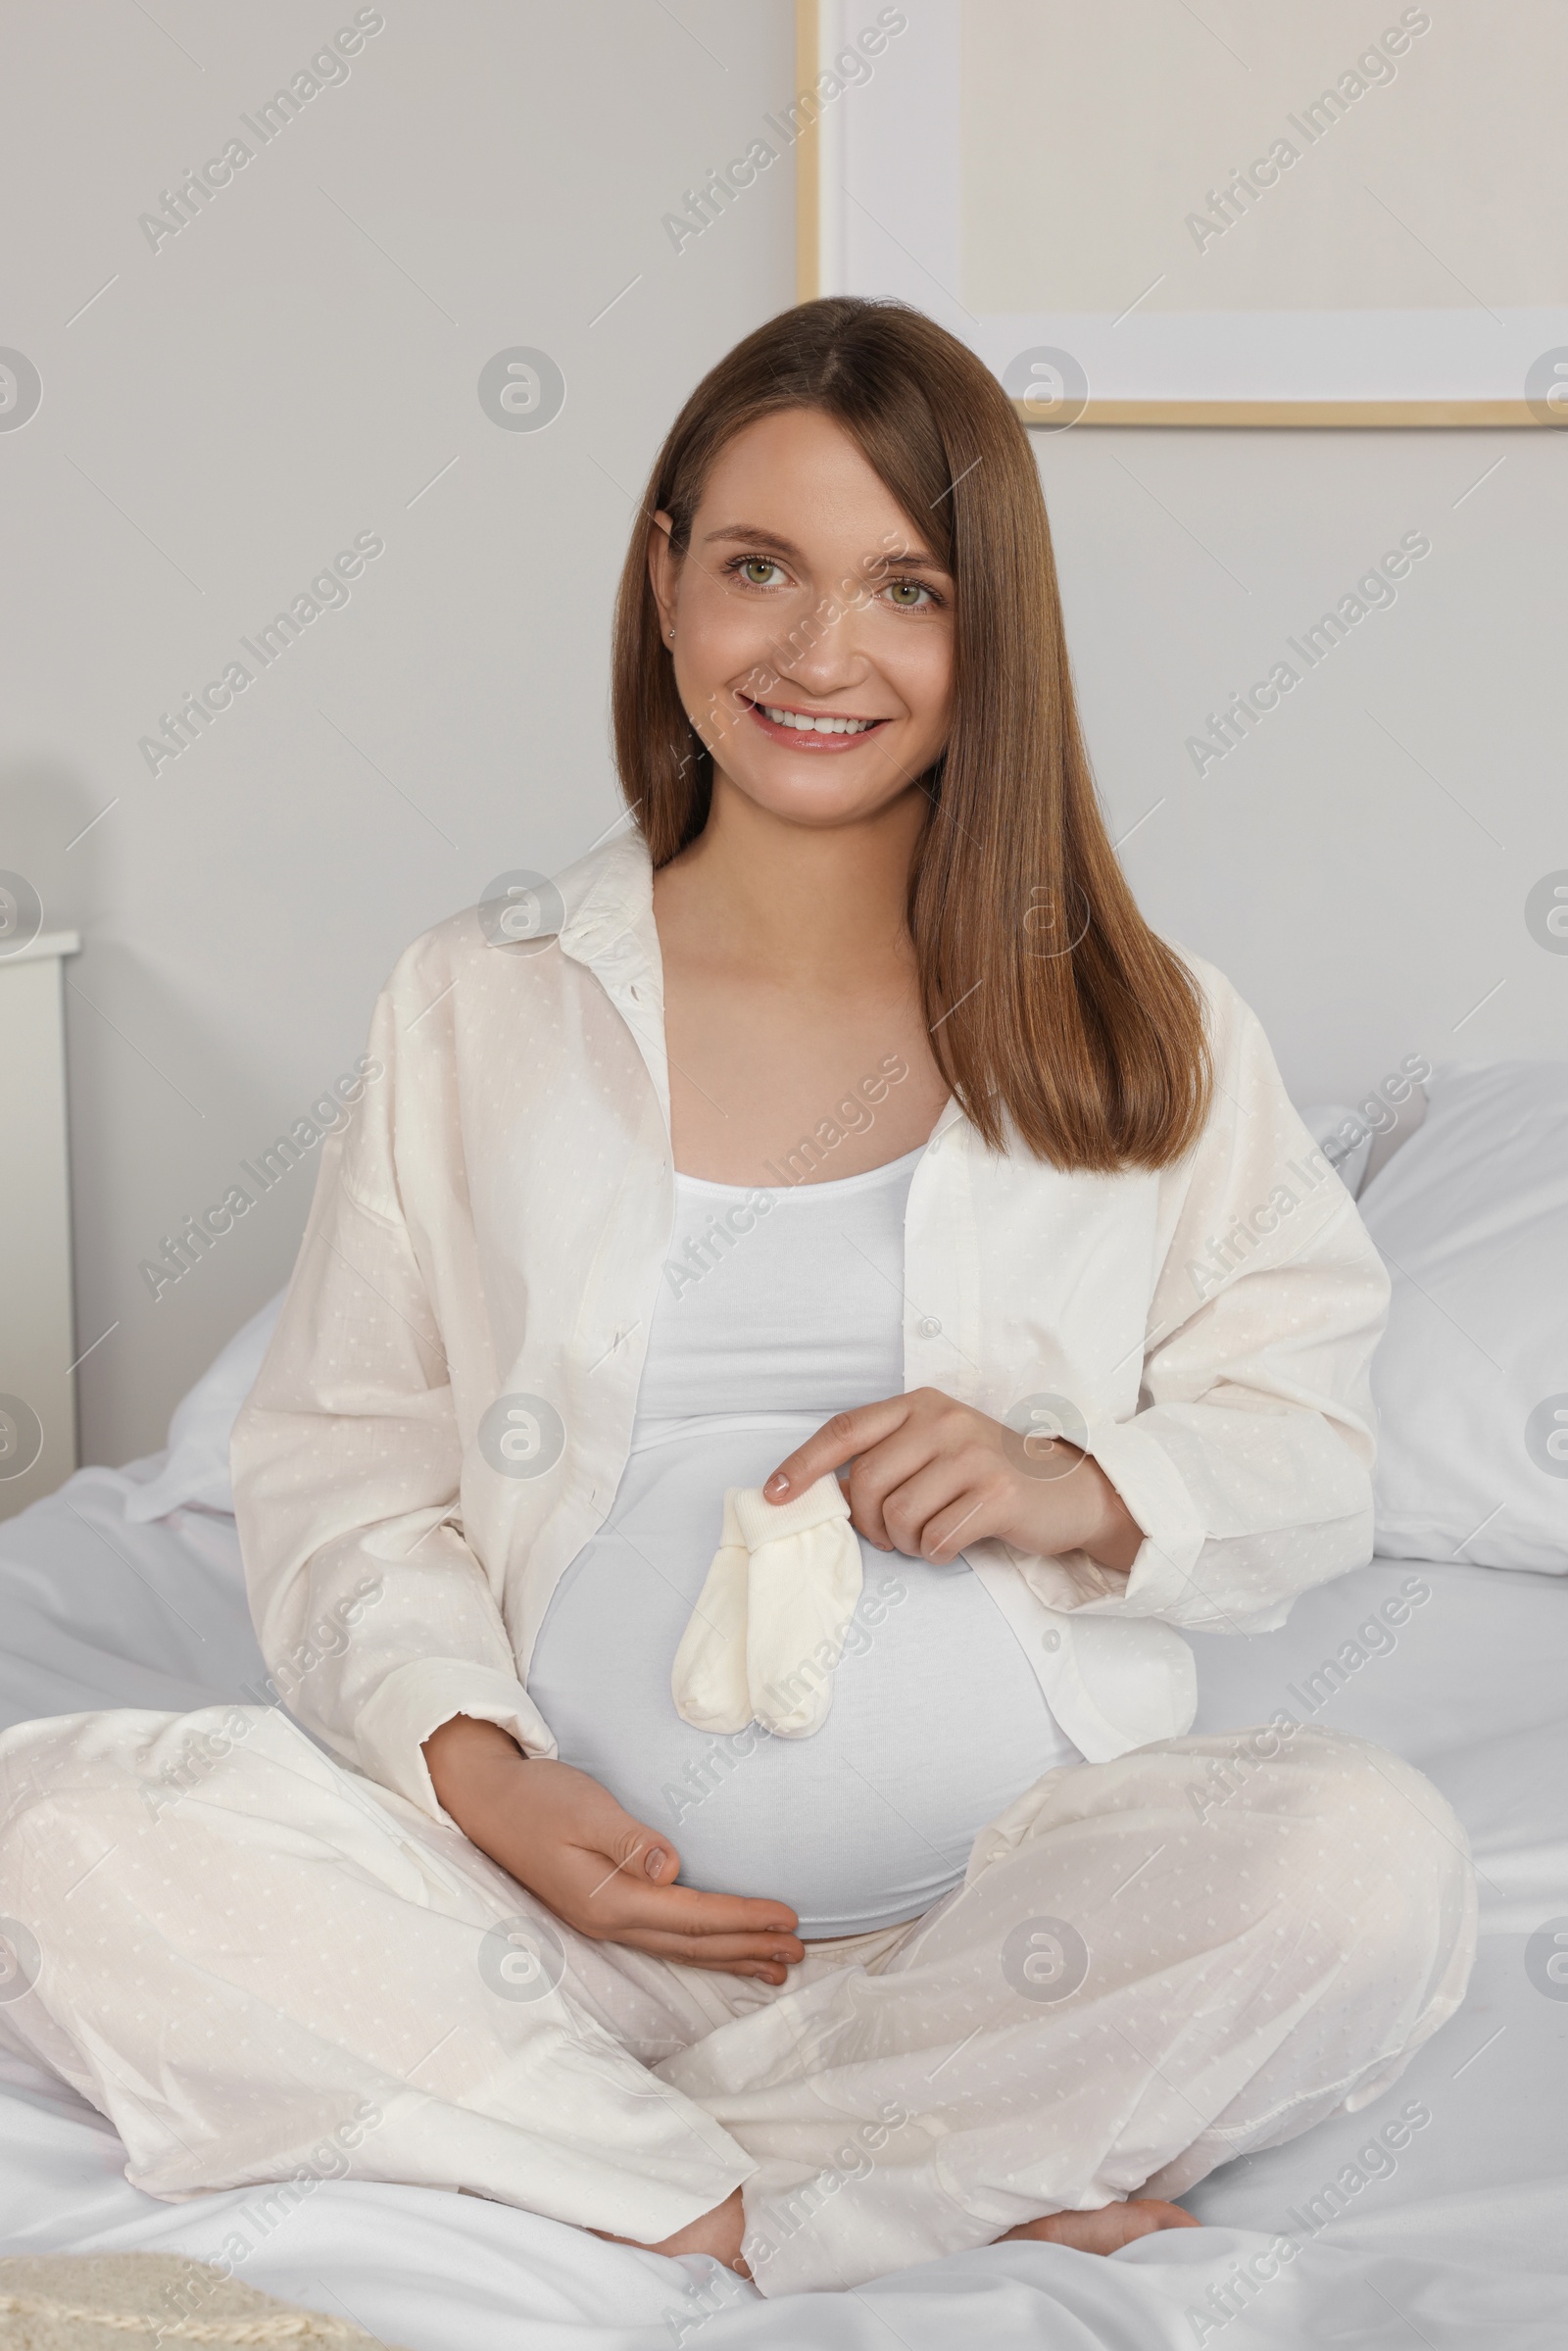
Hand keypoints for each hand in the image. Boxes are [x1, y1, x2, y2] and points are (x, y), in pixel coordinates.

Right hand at [422, 1717, 804, 1982]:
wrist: (484, 1802)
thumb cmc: (536, 1799)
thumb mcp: (584, 1809)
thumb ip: (628, 1840)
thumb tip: (671, 1866)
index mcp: (611, 1901)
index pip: (694, 1917)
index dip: (744, 1919)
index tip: (789, 1920)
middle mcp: (610, 1922)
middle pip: (695, 1944)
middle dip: (749, 1948)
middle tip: (800, 1953)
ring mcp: (603, 1921)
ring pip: (681, 1948)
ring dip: (730, 1956)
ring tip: (774, 1968)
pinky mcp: (601, 1908)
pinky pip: (665, 1939)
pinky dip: (701, 1947)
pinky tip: (716, 1949)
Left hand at [763, 1387, 1144, 1573]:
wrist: (1068, 1489)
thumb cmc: (989, 1474)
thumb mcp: (936, 1447)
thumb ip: (888, 1457)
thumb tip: (828, 1495)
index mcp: (920, 1404)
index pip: (846, 1431)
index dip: (804, 1465)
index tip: (775, 1496)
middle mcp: (944, 1421)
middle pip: (867, 1483)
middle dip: (869, 1523)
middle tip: (891, 1535)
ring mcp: (972, 1455)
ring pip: (899, 1516)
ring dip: (904, 1543)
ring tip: (926, 1537)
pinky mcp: (996, 1494)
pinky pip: (935, 1539)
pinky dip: (935, 1554)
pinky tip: (953, 1543)